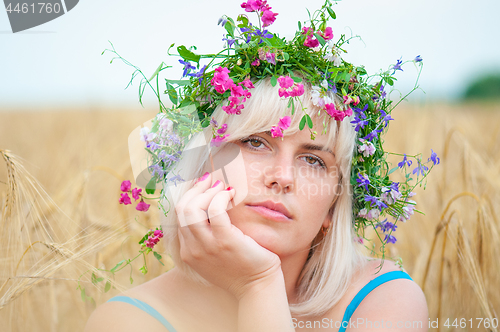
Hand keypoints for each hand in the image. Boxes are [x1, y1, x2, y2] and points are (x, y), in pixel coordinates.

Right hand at [175, 172, 281, 298]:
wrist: (257, 288)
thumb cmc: (241, 269)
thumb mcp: (215, 256)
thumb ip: (206, 238)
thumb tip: (207, 208)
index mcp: (188, 252)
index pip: (179, 217)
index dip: (190, 196)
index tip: (202, 186)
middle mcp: (192, 250)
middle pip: (182, 209)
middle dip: (195, 189)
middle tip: (210, 180)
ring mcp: (207, 246)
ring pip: (193, 208)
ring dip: (207, 191)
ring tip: (221, 185)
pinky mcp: (225, 241)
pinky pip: (215, 210)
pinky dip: (220, 197)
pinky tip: (230, 194)